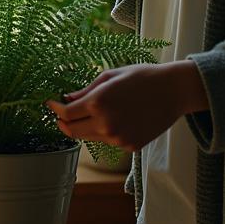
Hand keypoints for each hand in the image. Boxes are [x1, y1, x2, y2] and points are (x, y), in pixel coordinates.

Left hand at [44, 63, 201, 150]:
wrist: (174, 91)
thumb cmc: (141, 77)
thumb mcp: (109, 77)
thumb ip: (85, 91)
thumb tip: (67, 99)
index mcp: (98, 103)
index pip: (66, 115)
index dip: (55, 110)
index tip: (51, 104)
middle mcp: (106, 124)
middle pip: (72, 131)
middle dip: (63, 122)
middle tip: (61, 113)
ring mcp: (118, 138)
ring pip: (88, 137)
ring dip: (83, 127)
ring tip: (87, 113)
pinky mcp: (130, 146)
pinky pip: (107, 140)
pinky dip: (103, 131)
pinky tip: (113, 119)